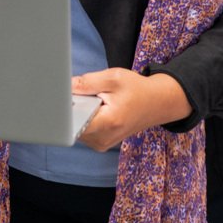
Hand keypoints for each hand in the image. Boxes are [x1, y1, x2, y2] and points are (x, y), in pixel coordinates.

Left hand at [74, 69, 191, 151]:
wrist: (157, 103)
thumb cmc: (137, 89)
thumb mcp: (114, 77)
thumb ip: (87, 82)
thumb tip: (64, 87)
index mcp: (107, 122)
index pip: (73, 121)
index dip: (67, 106)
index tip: (69, 96)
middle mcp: (103, 138)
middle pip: (72, 123)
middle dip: (76, 106)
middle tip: (92, 95)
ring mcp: (101, 144)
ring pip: (76, 126)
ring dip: (81, 112)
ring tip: (98, 103)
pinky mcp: (100, 144)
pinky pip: (82, 130)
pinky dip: (86, 118)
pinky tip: (98, 111)